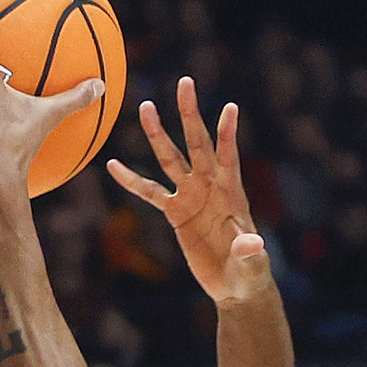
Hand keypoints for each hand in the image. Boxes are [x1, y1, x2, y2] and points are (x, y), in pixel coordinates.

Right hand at [105, 79, 270, 305]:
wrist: (233, 283)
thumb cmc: (249, 273)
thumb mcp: (253, 266)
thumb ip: (250, 253)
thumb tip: (250, 244)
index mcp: (232, 193)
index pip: (230, 158)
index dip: (228, 135)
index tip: (230, 108)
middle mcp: (210, 187)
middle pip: (197, 144)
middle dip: (190, 115)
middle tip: (185, 83)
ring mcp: (190, 196)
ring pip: (170, 159)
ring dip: (158, 134)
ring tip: (146, 106)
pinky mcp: (175, 212)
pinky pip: (149, 193)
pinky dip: (131, 180)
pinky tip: (113, 165)